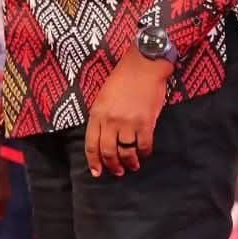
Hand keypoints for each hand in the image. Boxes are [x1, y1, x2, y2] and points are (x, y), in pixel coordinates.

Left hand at [85, 49, 171, 177]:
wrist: (144, 65)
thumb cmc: (123, 78)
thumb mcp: (103, 96)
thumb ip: (101, 116)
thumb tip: (103, 137)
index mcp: (97, 113)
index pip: (91, 144)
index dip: (94, 162)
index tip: (97, 173)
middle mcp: (111, 121)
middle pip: (108, 152)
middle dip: (112, 166)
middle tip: (118, 171)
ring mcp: (128, 123)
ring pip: (126, 152)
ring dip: (129, 162)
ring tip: (132, 165)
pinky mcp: (146, 123)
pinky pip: (144, 145)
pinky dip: (144, 153)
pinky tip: (144, 153)